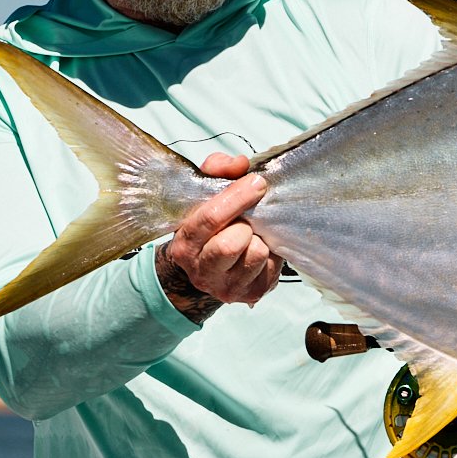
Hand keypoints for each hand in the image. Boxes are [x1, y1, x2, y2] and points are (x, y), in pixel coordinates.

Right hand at [156, 152, 282, 315]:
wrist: (208, 268)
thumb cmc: (209, 226)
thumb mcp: (204, 195)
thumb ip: (217, 171)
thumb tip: (240, 163)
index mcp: (184, 246)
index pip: (209, 219)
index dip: (235, 198)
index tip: (255, 183)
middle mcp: (202, 272)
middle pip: (230, 244)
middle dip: (245, 224)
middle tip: (248, 218)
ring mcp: (228, 288)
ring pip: (255, 254)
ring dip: (259, 238)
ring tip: (251, 234)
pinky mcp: (253, 294)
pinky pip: (272, 266)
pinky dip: (270, 251)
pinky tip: (259, 247)